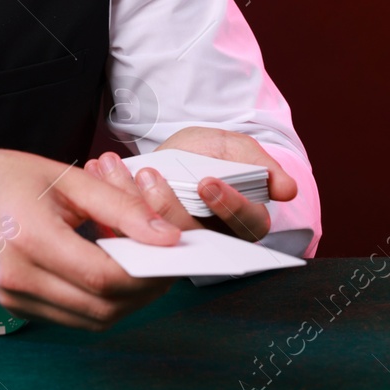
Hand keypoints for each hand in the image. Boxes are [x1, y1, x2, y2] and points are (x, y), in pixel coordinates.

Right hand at [0, 130, 181, 330]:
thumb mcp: (63, 176)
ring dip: (126, 299)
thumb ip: (118, 206)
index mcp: (31, 240)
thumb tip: (166, 236)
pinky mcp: (15, 308)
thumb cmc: (0, 176)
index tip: (173, 251)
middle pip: (105, 308)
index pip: (107, 277)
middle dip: (145, 287)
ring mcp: (14, 300)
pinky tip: (104, 269)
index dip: (149, 269)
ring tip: (135, 262)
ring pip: (94, 320)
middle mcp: (20, 279)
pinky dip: (99, 301)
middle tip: (163, 258)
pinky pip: (73, 318)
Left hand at [85, 126, 297, 242]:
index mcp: (241, 220)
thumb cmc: (210, 153)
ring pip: (156, 234)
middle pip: (194, 234)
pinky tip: (101, 170)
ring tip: (119, 169)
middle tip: (150, 176)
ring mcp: (175, 241)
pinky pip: (126, 228)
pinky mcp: (143, 239)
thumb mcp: (235, 148)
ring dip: (132, 200)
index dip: (226, 205)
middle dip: (168, 205)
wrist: (178, 152)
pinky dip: (109, 198)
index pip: (244, 225)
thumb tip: (288, 188)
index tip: (207, 182)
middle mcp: (211, 238)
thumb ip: (260, 164)